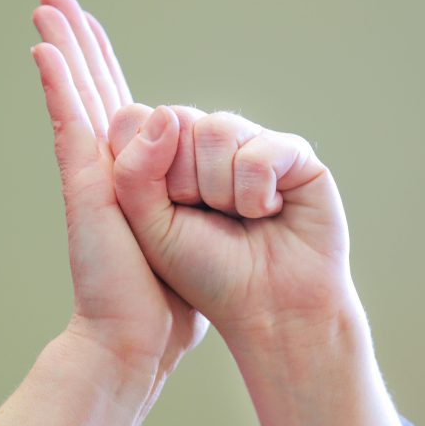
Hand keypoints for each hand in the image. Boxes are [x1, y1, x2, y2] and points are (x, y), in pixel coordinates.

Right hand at [31, 0, 205, 407]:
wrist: (137, 336)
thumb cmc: (163, 298)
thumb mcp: (187, 236)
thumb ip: (186, 199)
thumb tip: (198, 178)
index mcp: (131, 176)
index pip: (117, 105)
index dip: (102, 65)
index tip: (90, 31)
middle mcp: (105, 167)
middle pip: (90, 88)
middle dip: (75, 41)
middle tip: (54, 0)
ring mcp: (90, 175)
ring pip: (74, 96)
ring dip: (61, 47)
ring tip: (46, 6)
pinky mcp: (85, 188)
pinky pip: (70, 125)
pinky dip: (57, 87)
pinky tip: (45, 52)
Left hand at [110, 103, 358, 347]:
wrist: (267, 311)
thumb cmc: (203, 272)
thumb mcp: (147, 227)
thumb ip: (132, 172)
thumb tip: (165, 114)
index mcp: (164, 156)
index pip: (136, 120)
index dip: (143, 167)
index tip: (163, 209)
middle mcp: (205, 143)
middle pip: (177, 120)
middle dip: (183, 182)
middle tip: (204, 218)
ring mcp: (249, 143)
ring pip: (217, 129)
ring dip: (221, 190)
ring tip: (238, 218)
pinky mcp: (292, 153)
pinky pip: (261, 150)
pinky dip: (257, 194)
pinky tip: (269, 214)